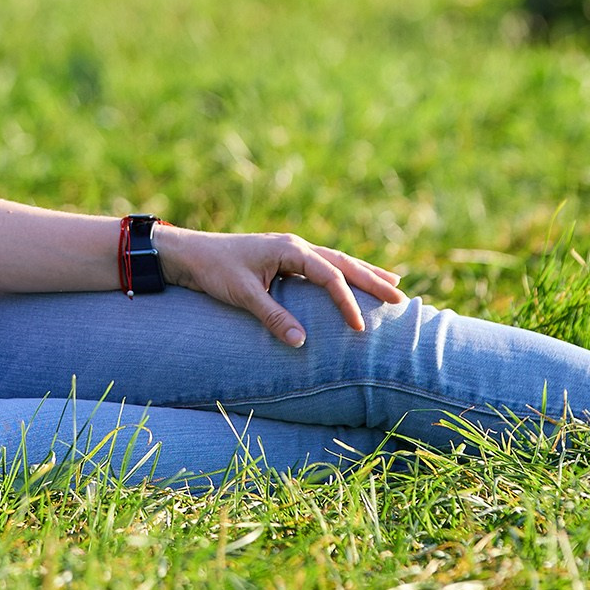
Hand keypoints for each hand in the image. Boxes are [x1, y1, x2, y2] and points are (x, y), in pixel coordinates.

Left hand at [154, 227, 406, 346]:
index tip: (360, 328)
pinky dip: (344, 273)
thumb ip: (273, 317)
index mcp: (290, 250)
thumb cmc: (214, 270)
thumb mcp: (243, 295)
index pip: (330, 276)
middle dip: (373, 279)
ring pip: (338, 261)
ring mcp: (292, 250)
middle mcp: (296, 246)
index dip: (347, 302)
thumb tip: (301, 343)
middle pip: (343, 262)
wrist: (189, 253)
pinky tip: (354, 279)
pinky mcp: (286, 258)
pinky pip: (324, 266)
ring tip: (393, 282)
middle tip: (400, 297)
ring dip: (364, 272)